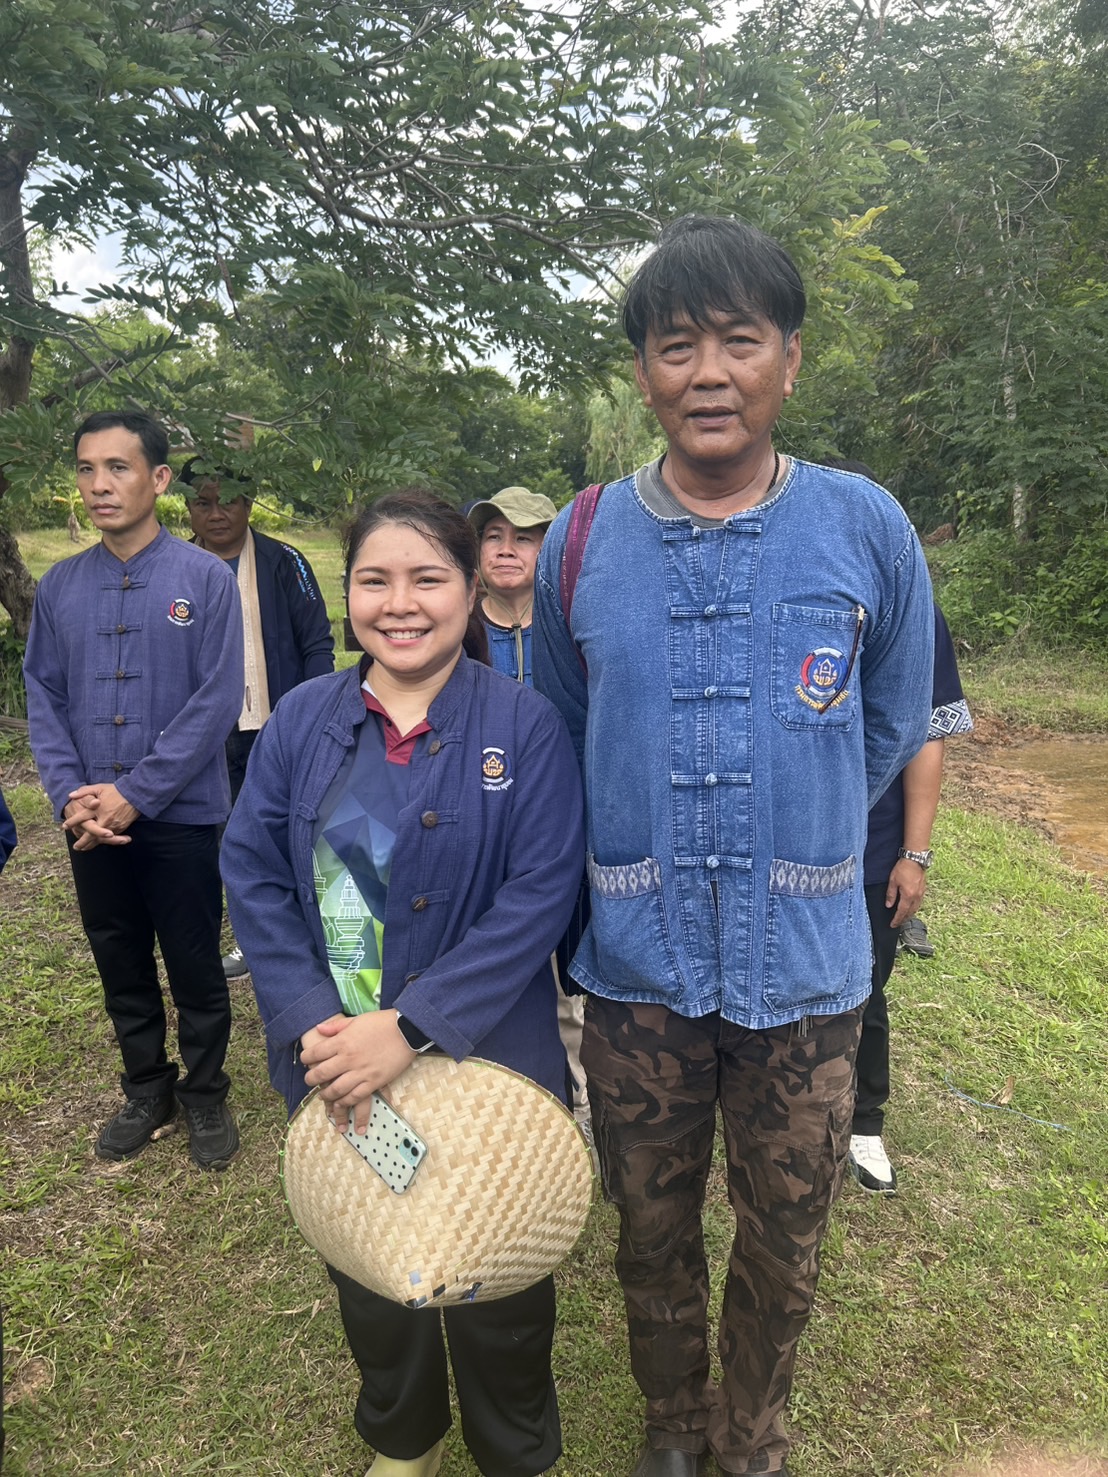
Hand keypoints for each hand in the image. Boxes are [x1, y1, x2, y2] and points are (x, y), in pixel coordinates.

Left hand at [66, 784, 139, 846]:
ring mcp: (113, 825)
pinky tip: (98, 843)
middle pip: (91, 834)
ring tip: (85, 848)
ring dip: (92, 844)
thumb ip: (84, 791)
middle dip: (82, 842)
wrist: (135, 794)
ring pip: (101, 838)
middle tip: (76, 847)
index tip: (64, 826)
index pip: (81, 817)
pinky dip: (103, 841)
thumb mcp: (99, 788)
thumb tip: (71, 795)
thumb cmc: (116, 791)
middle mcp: (105, 819)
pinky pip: (111, 836)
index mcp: (97, 809)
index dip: (72, 822)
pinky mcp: (121, 827)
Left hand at [300, 1011, 416, 1132]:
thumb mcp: (357, 1020)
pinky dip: (345, 1102)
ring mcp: (361, 1072)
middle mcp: (348, 1058)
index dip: (306, 1058)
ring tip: (323, 1095)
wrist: (407, 1030)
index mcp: (343, 1041)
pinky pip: (355, 1096)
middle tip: (309, 1080)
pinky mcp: (374, 1082)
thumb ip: (336, 1026)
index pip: (316, 1053)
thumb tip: (319, 1028)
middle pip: (322, 1074)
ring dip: (326, 1094)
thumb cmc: (382, 1022)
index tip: (305, 1060)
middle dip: (311, 1079)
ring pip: (336, 1089)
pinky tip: (340, 1102)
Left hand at [885, 857, 927, 928]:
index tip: (893, 925)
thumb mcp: (893, 881)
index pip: (901, 912)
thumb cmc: (903, 868)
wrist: (915, 859)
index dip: (897, 920)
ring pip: (915, 908)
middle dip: (903, 919)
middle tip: (897, 922)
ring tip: (903, 916)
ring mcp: (921, 893)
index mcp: (908, 896)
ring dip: (909, 914)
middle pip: (910, 912)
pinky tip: (910, 906)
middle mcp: (916, 897)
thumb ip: (891, 894)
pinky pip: (919, 902)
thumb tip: (889, 905)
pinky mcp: (923, 889)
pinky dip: (914, 907)